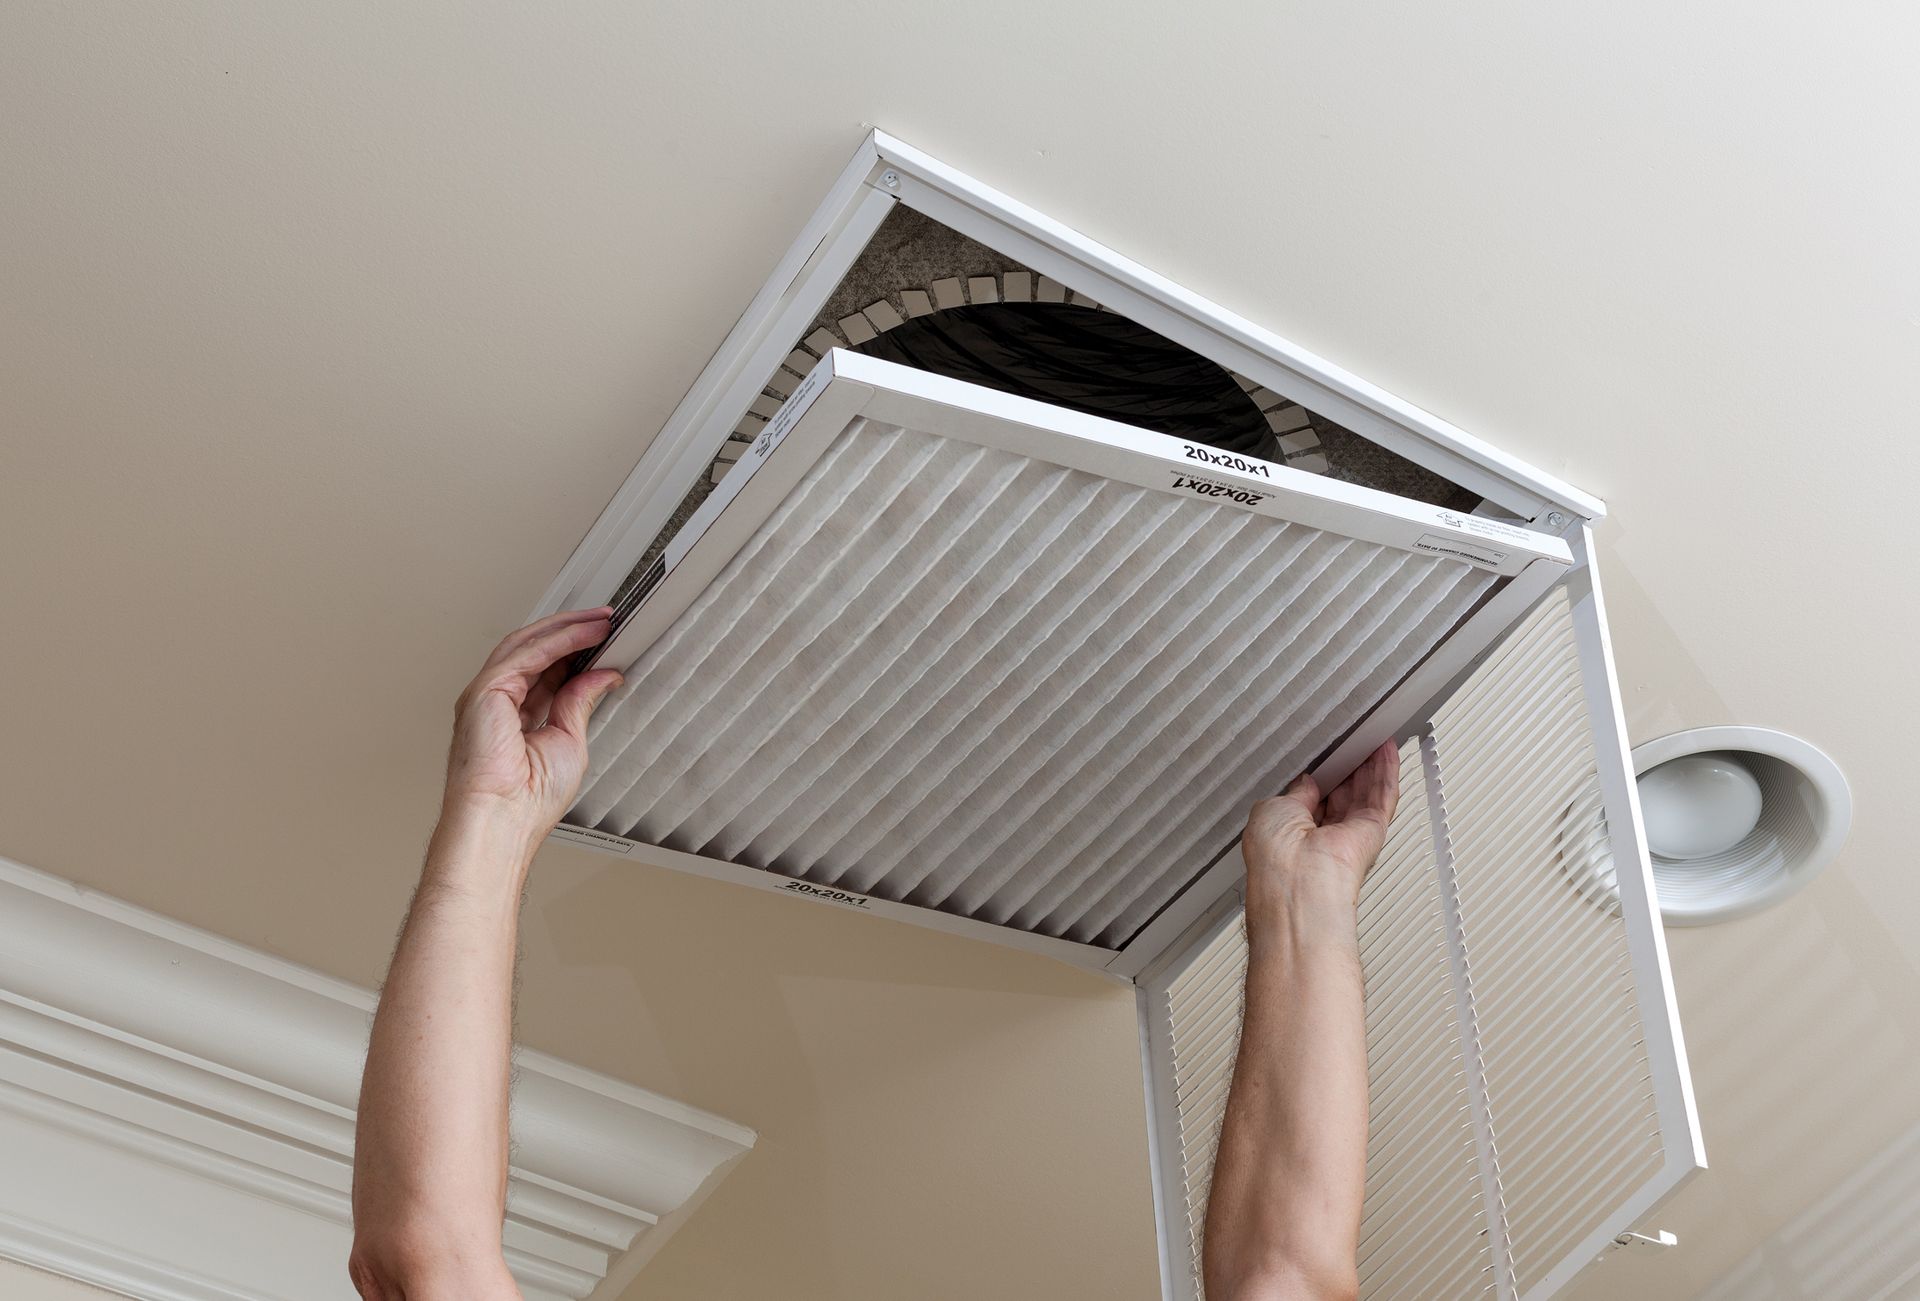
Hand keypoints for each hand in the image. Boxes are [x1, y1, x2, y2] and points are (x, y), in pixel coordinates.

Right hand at [443, 607, 624, 842]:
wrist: (505, 820)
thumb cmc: (528, 801)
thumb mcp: (569, 741)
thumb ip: (580, 702)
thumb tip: (602, 675)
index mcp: (514, 717)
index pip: (546, 671)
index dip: (574, 651)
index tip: (604, 640)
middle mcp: (497, 702)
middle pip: (535, 651)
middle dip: (572, 631)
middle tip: (606, 620)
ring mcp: (487, 694)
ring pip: (528, 644)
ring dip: (567, 628)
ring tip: (601, 621)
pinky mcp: (485, 691)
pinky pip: (527, 653)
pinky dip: (558, 640)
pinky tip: (584, 634)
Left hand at [1242, 740, 1401, 911]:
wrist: (1298, 884)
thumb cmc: (1274, 856)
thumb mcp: (1272, 809)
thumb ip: (1293, 792)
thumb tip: (1307, 781)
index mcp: (1292, 832)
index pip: (1311, 799)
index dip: (1321, 774)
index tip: (1327, 753)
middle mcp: (1323, 835)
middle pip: (1343, 793)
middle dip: (1348, 766)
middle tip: (1353, 739)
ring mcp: (1350, 833)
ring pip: (1366, 792)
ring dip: (1371, 764)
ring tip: (1373, 736)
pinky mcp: (1372, 830)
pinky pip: (1383, 796)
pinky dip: (1387, 771)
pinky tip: (1387, 750)